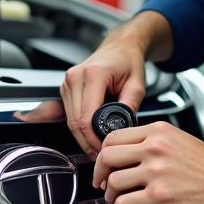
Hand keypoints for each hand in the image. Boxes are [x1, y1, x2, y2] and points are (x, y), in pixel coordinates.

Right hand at [59, 39, 146, 156]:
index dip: (94, 139)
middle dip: (87, 142)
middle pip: (75, 121)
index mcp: (93, 74)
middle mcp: (76, 77)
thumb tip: (122, 130)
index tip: (104, 150)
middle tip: (101, 156)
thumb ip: (129, 107)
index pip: (86, 117)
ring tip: (97, 148)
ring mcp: (68, 82)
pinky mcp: (66, 87)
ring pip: (69, 120)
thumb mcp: (137, 85)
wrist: (120, 47)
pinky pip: (68, 114)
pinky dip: (78, 127)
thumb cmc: (128, 61)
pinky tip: (89, 136)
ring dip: (81, 137)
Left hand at [92, 121, 203, 203]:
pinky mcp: (159, 195)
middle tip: (101, 182)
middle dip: (99, 173)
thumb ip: (156, 143)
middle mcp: (155, 148)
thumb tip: (132, 154)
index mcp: (159, 132)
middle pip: (107, 156)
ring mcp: (156, 171)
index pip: (115, 136)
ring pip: (113, 181)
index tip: (104, 163)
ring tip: (118, 200)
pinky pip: (125, 203)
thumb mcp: (182, 141)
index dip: (103, 153)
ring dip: (111, 195)